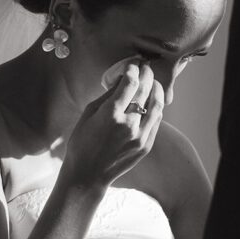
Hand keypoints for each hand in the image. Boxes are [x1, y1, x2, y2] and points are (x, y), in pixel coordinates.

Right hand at [63, 62, 163, 188]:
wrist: (88, 174)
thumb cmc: (82, 142)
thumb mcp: (88, 114)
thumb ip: (107, 95)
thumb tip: (121, 78)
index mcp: (110, 114)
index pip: (130, 83)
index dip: (133, 70)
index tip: (133, 65)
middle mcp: (128, 124)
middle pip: (145, 90)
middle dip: (146, 75)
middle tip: (145, 68)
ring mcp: (140, 136)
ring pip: (157, 105)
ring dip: (156, 89)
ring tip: (153, 82)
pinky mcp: (146, 145)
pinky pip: (156, 121)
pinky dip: (156, 107)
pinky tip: (152, 101)